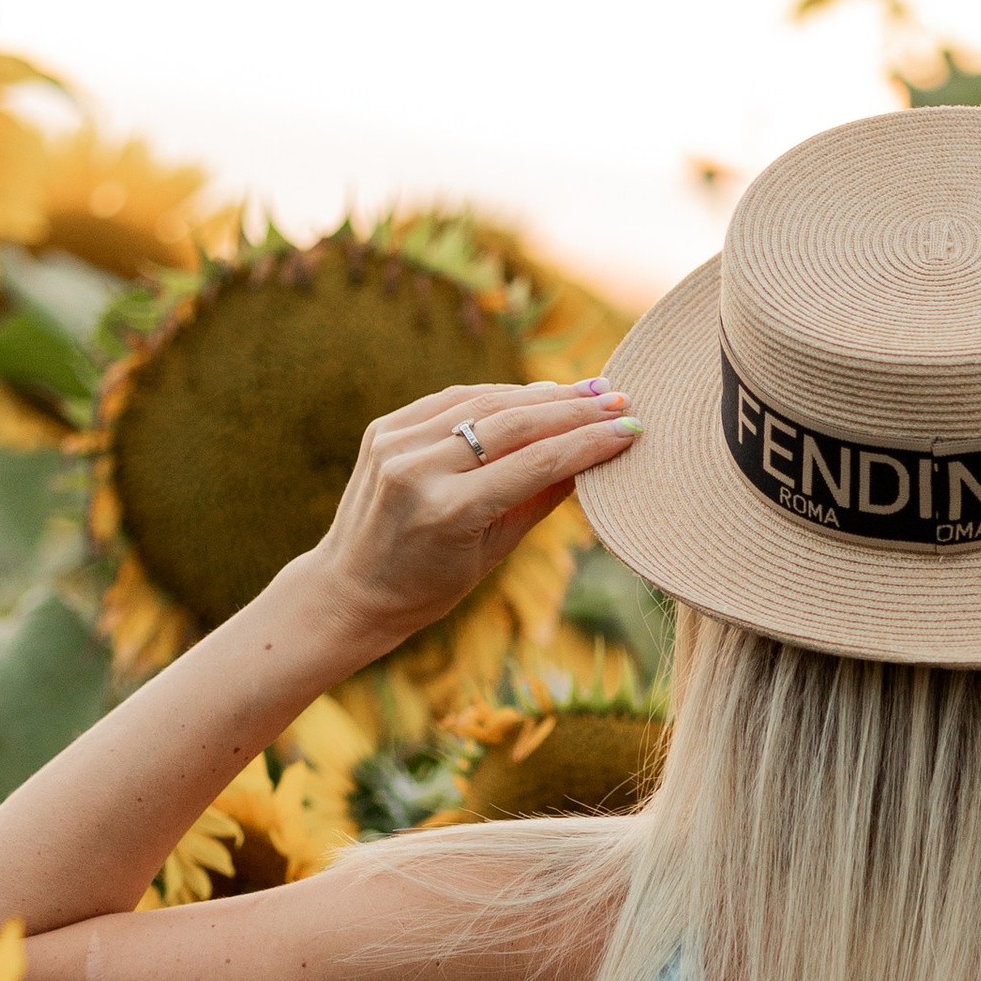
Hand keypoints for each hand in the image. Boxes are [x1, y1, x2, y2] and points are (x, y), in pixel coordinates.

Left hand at [294, 376, 639, 660]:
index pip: (536, 463)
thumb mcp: (494, 552)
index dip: (589, 443)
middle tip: (618, 399)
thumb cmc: (429, 586)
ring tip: (586, 391)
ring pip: (484, 402)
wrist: (350, 589)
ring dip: (540, 394)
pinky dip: (497, 395)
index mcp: (448, 512)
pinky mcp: (383, 429)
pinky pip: (452, 401)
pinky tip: (534, 394)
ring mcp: (395, 445)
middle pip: (513, 424)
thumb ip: (541, 498)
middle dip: (573, 409)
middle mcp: (418, 471)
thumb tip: (593, 456)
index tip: (630, 429)